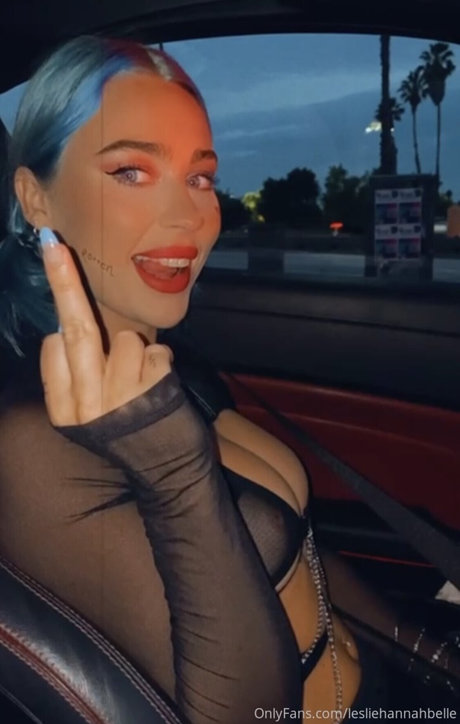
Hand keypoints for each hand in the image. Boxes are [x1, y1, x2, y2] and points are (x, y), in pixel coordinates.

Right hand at [39, 228, 172, 425]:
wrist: (167, 474)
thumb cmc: (128, 433)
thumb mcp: (91, 412)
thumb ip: (79, 373)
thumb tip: (66, 325)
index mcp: (64, 410)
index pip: (54, 346)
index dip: (64, 316)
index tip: (55, 258)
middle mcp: (87, 405)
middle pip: (75, 330)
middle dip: (64, 282)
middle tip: (53, 244)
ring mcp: (121, 399)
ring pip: (126, 340)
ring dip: (140, 353)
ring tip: (143, 385)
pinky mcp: (153, 393)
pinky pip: (156, 351)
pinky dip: (162, 362)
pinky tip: (161, 389)